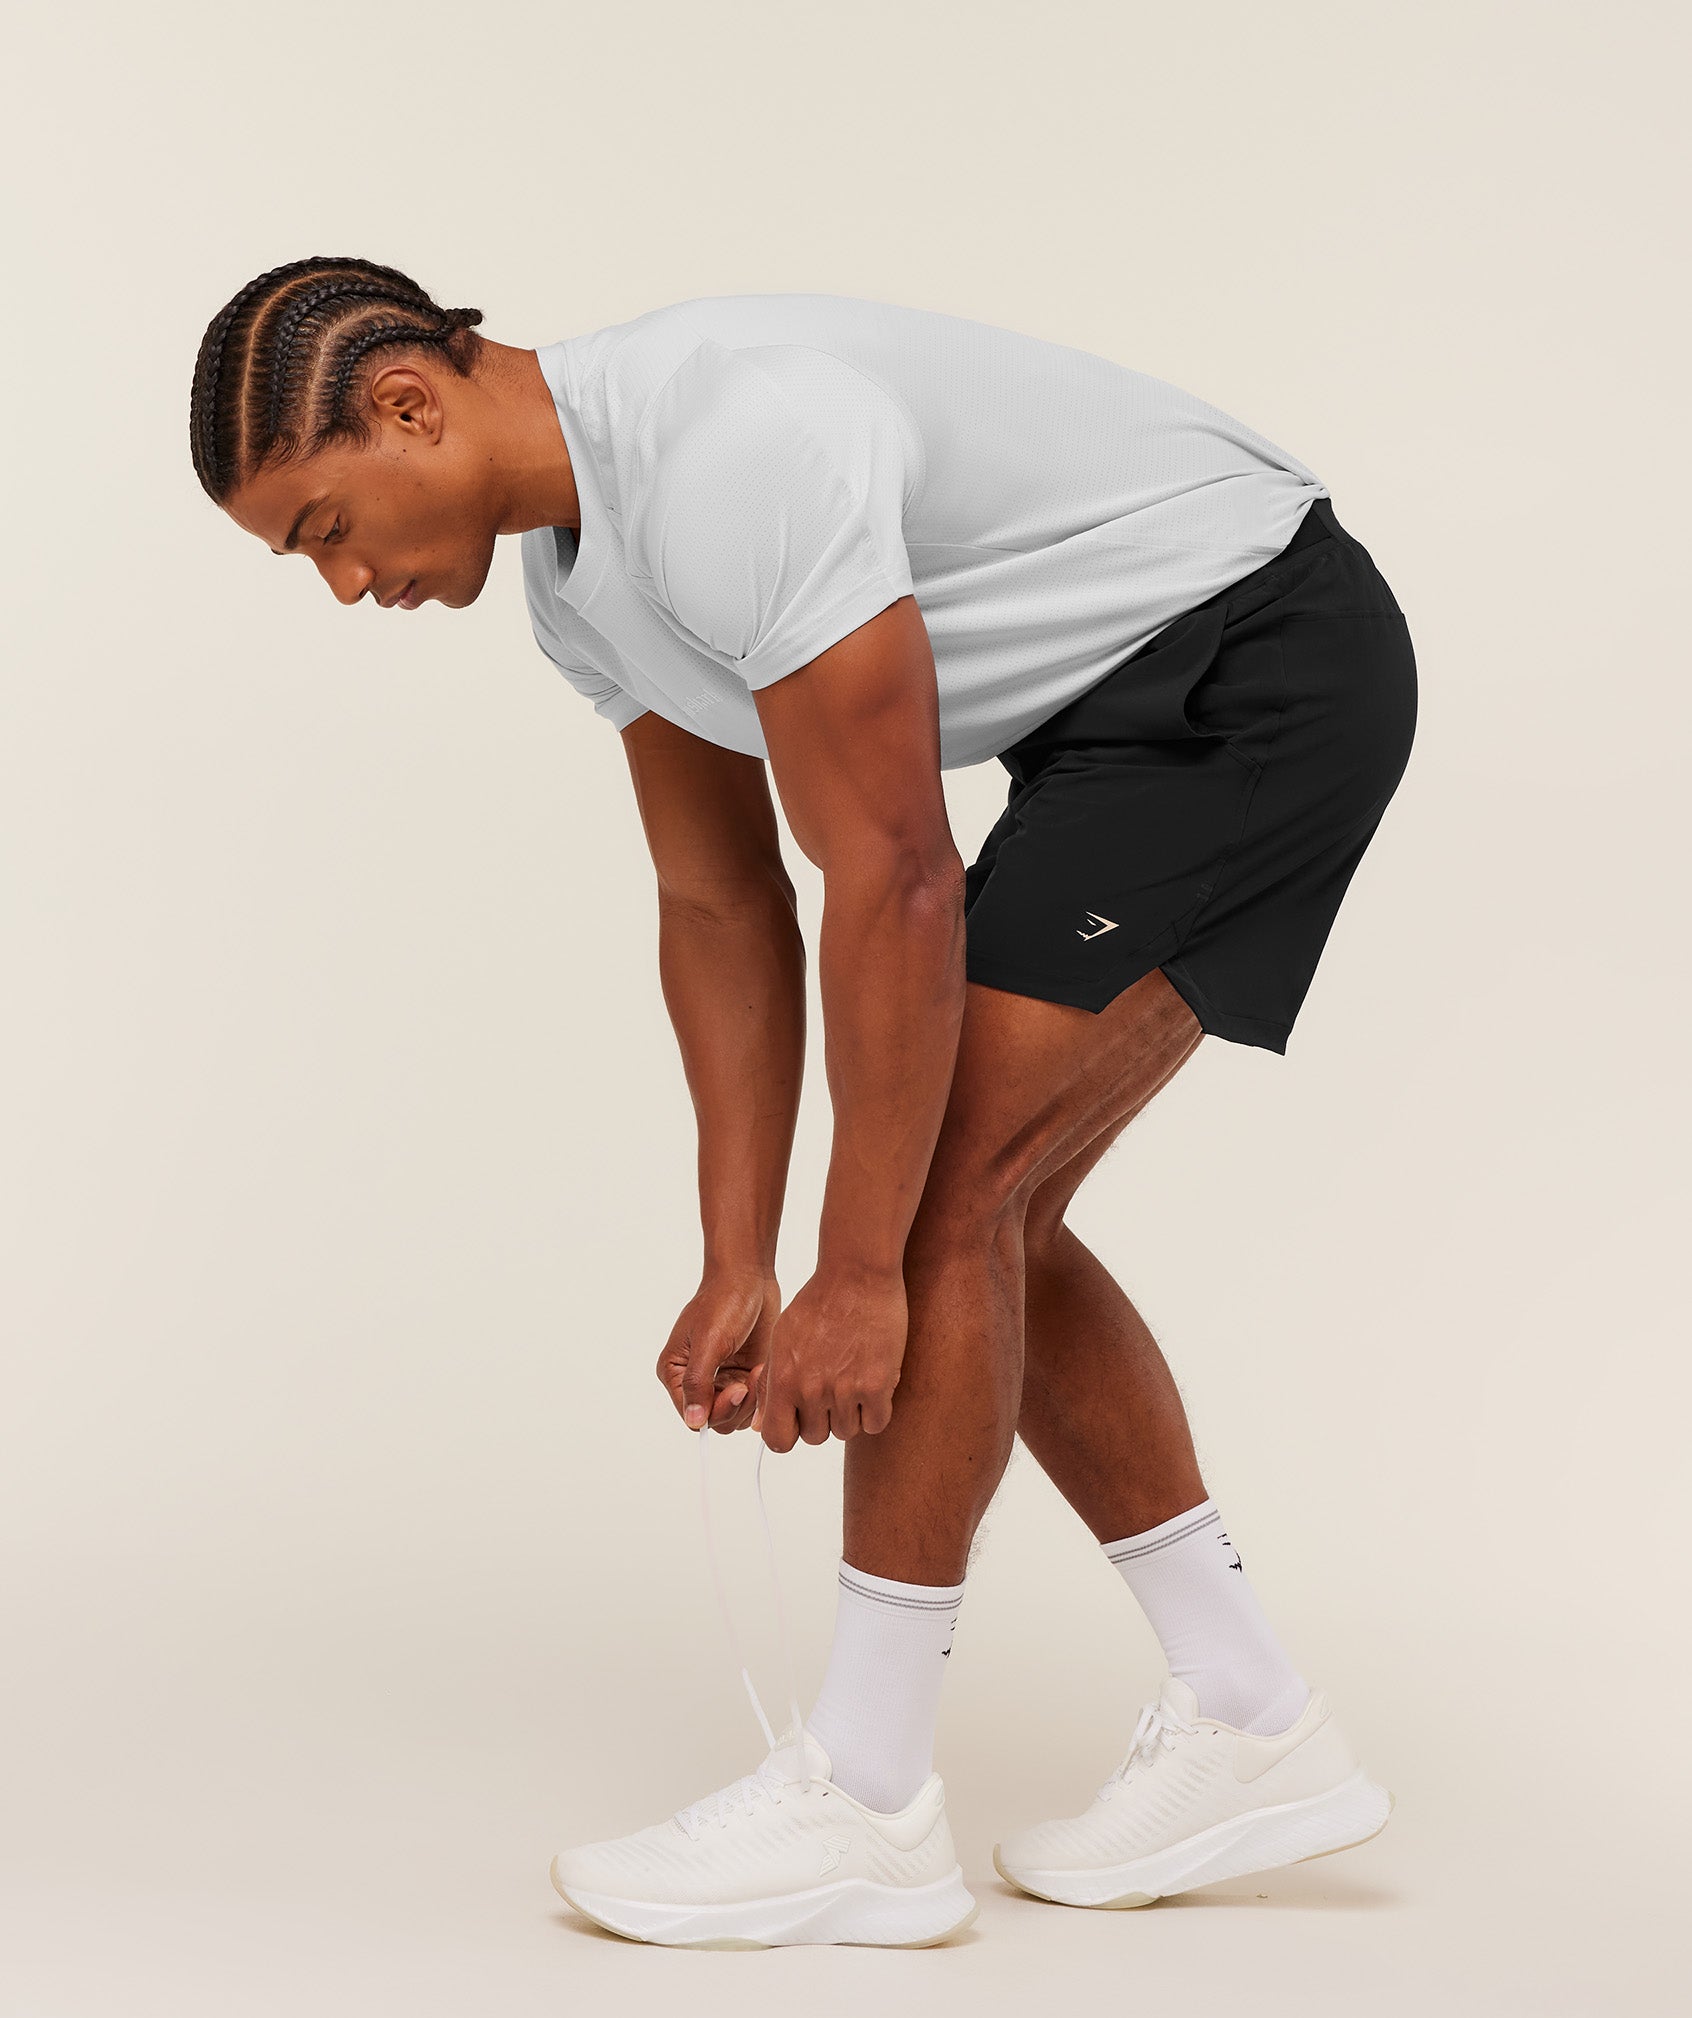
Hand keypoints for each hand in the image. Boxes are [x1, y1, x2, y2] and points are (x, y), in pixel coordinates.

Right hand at [656, 1266, 780, 1433]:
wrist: (749, 1278)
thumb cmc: (723, 1302)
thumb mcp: (709, 1342)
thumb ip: (698, 1383)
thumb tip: (693, 1421)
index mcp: (675, 1372)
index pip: (692, 1415)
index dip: (715, 1410)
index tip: (737, 1389)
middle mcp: (695, 1380)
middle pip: (715, 1419)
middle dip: (735, 1406)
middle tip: (749, 1383)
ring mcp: (720, 1379)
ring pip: (735, 1415)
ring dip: (751, 1400)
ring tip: (758, 1371)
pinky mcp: (742, 1375)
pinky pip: (751, 1402)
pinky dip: (760, 1392)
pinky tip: (763, 1368)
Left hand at [753, 1264, 905, 1453]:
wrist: (857, 1274)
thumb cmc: (819, 1302)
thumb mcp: (782, 1338)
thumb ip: (770, 1383)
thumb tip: (759, 1424)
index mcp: (783, 1379)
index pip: (777, 1439)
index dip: (789, 1434)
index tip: (799, 1421)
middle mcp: (811, 1390)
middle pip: (815, 1437)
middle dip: (822, 1420)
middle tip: (832, 1391)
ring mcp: (845, 1390)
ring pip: (847, 1431)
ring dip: (851, 1414)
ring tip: (853, 1382)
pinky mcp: (877, 1385)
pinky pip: (876, 1423)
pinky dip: (875, 1411)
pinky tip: (873, 1386)